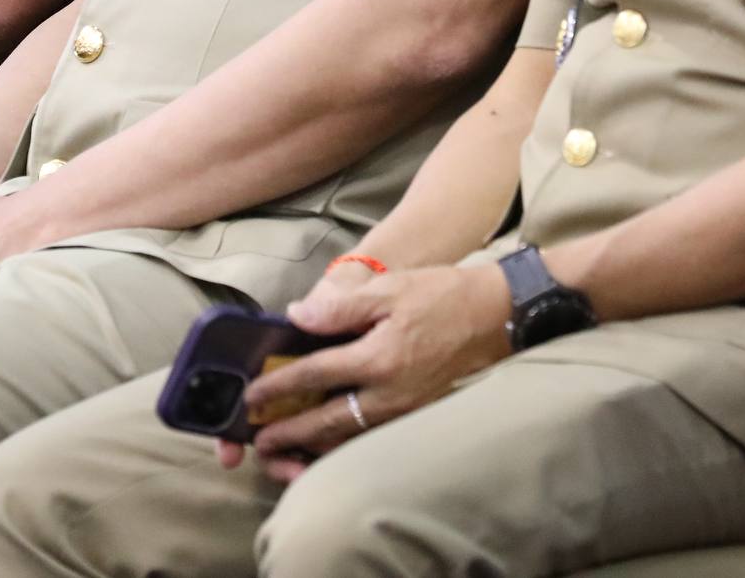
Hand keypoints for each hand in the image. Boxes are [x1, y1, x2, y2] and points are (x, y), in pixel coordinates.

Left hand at [227, 263, 512, 482]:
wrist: (493, 316)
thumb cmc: (439, 296)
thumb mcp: (387, 290)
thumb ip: (340, 307)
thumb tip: (297, 316)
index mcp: (379, 359)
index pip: (315, 375)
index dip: (278, 386)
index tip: (251, 396)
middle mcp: (390, 394)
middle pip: (328, 422)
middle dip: (289, 435)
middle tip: (258, 442)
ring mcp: (403, 409)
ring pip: (349, 438)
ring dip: (313, 448)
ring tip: (283, 453)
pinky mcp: (413, 414)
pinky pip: (369, 438)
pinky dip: (341, 446)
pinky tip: (324, 444)